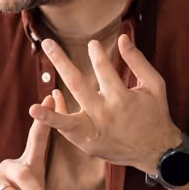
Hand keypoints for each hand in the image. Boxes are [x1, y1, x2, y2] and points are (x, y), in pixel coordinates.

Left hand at [30, 33, 180, 172]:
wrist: (156, 152)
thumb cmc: (155, 114)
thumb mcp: (154, 85)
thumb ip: (137, 61)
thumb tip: (122, 38)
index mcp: (122, 97)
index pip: (103, 69)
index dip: (96, 54)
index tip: (91, 44)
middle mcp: (105, 114)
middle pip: (77, 84)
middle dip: (61, 61)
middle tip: (48, 44)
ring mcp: (94, 131)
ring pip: (67, 122)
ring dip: (49, 114)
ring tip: (32, 108)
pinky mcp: (88, 144)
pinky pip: (67, 130)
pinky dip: (56, 118)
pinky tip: (47, 102)